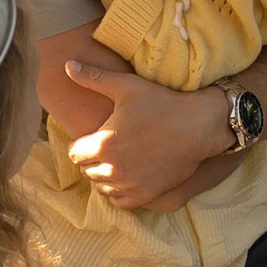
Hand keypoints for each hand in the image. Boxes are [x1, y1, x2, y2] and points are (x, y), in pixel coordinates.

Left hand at [60, 60, 234, 211]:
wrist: (199, 126)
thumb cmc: (162, 102)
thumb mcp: (126, 86)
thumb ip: (93, 77)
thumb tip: (67, 65)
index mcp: (102, 143)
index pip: (75, 154)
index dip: (83, 145)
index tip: (94, 138)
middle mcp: (113, 168)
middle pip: (87, 171)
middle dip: (93, 160)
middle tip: (107, 148)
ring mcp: (129, 184)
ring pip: (101, 188)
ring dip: (104, 177)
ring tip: (116, 162)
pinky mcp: (146, 194)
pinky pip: (119, 202)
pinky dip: (118, 193)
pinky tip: (126, 178)